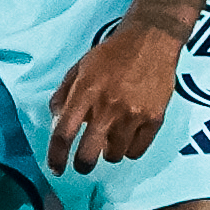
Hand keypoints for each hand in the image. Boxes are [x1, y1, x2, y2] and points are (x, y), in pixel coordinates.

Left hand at [40, 0, 196, 168]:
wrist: (151, 41)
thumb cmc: (112, 54)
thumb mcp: (80, 68)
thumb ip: (64, 95)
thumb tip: (57, 122)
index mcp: (86, 91)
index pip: (64, 133)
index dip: (56, 156)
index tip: (56, 168)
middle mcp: (108, 106)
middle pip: (88, 154)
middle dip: (82, 165)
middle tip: (83, 163)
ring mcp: (133, 115)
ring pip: (114, 156)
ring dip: (108, 152)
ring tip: (111, 136)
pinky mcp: (154, 119)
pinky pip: (137, 151)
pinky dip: (129, 149)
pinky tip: (127, 135)